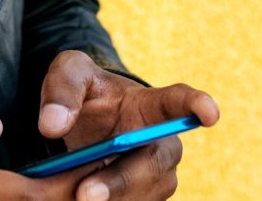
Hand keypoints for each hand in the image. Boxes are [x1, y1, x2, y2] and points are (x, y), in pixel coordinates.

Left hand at [36, 51, 220, 200]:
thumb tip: (52, 126)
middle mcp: (163, 145)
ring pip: (140, 195)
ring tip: (69, 194)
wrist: (84, 124)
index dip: (198, 106)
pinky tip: (74, 198)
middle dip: (121, 181)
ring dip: (107, 198)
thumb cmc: (85, 92)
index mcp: (153, 105)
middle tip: (84, 193)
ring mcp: (155, 178)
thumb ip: (62, 89)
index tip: (210, 113)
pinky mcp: (141, 199)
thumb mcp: (70, 73)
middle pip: (153, 165)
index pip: (180, 103)